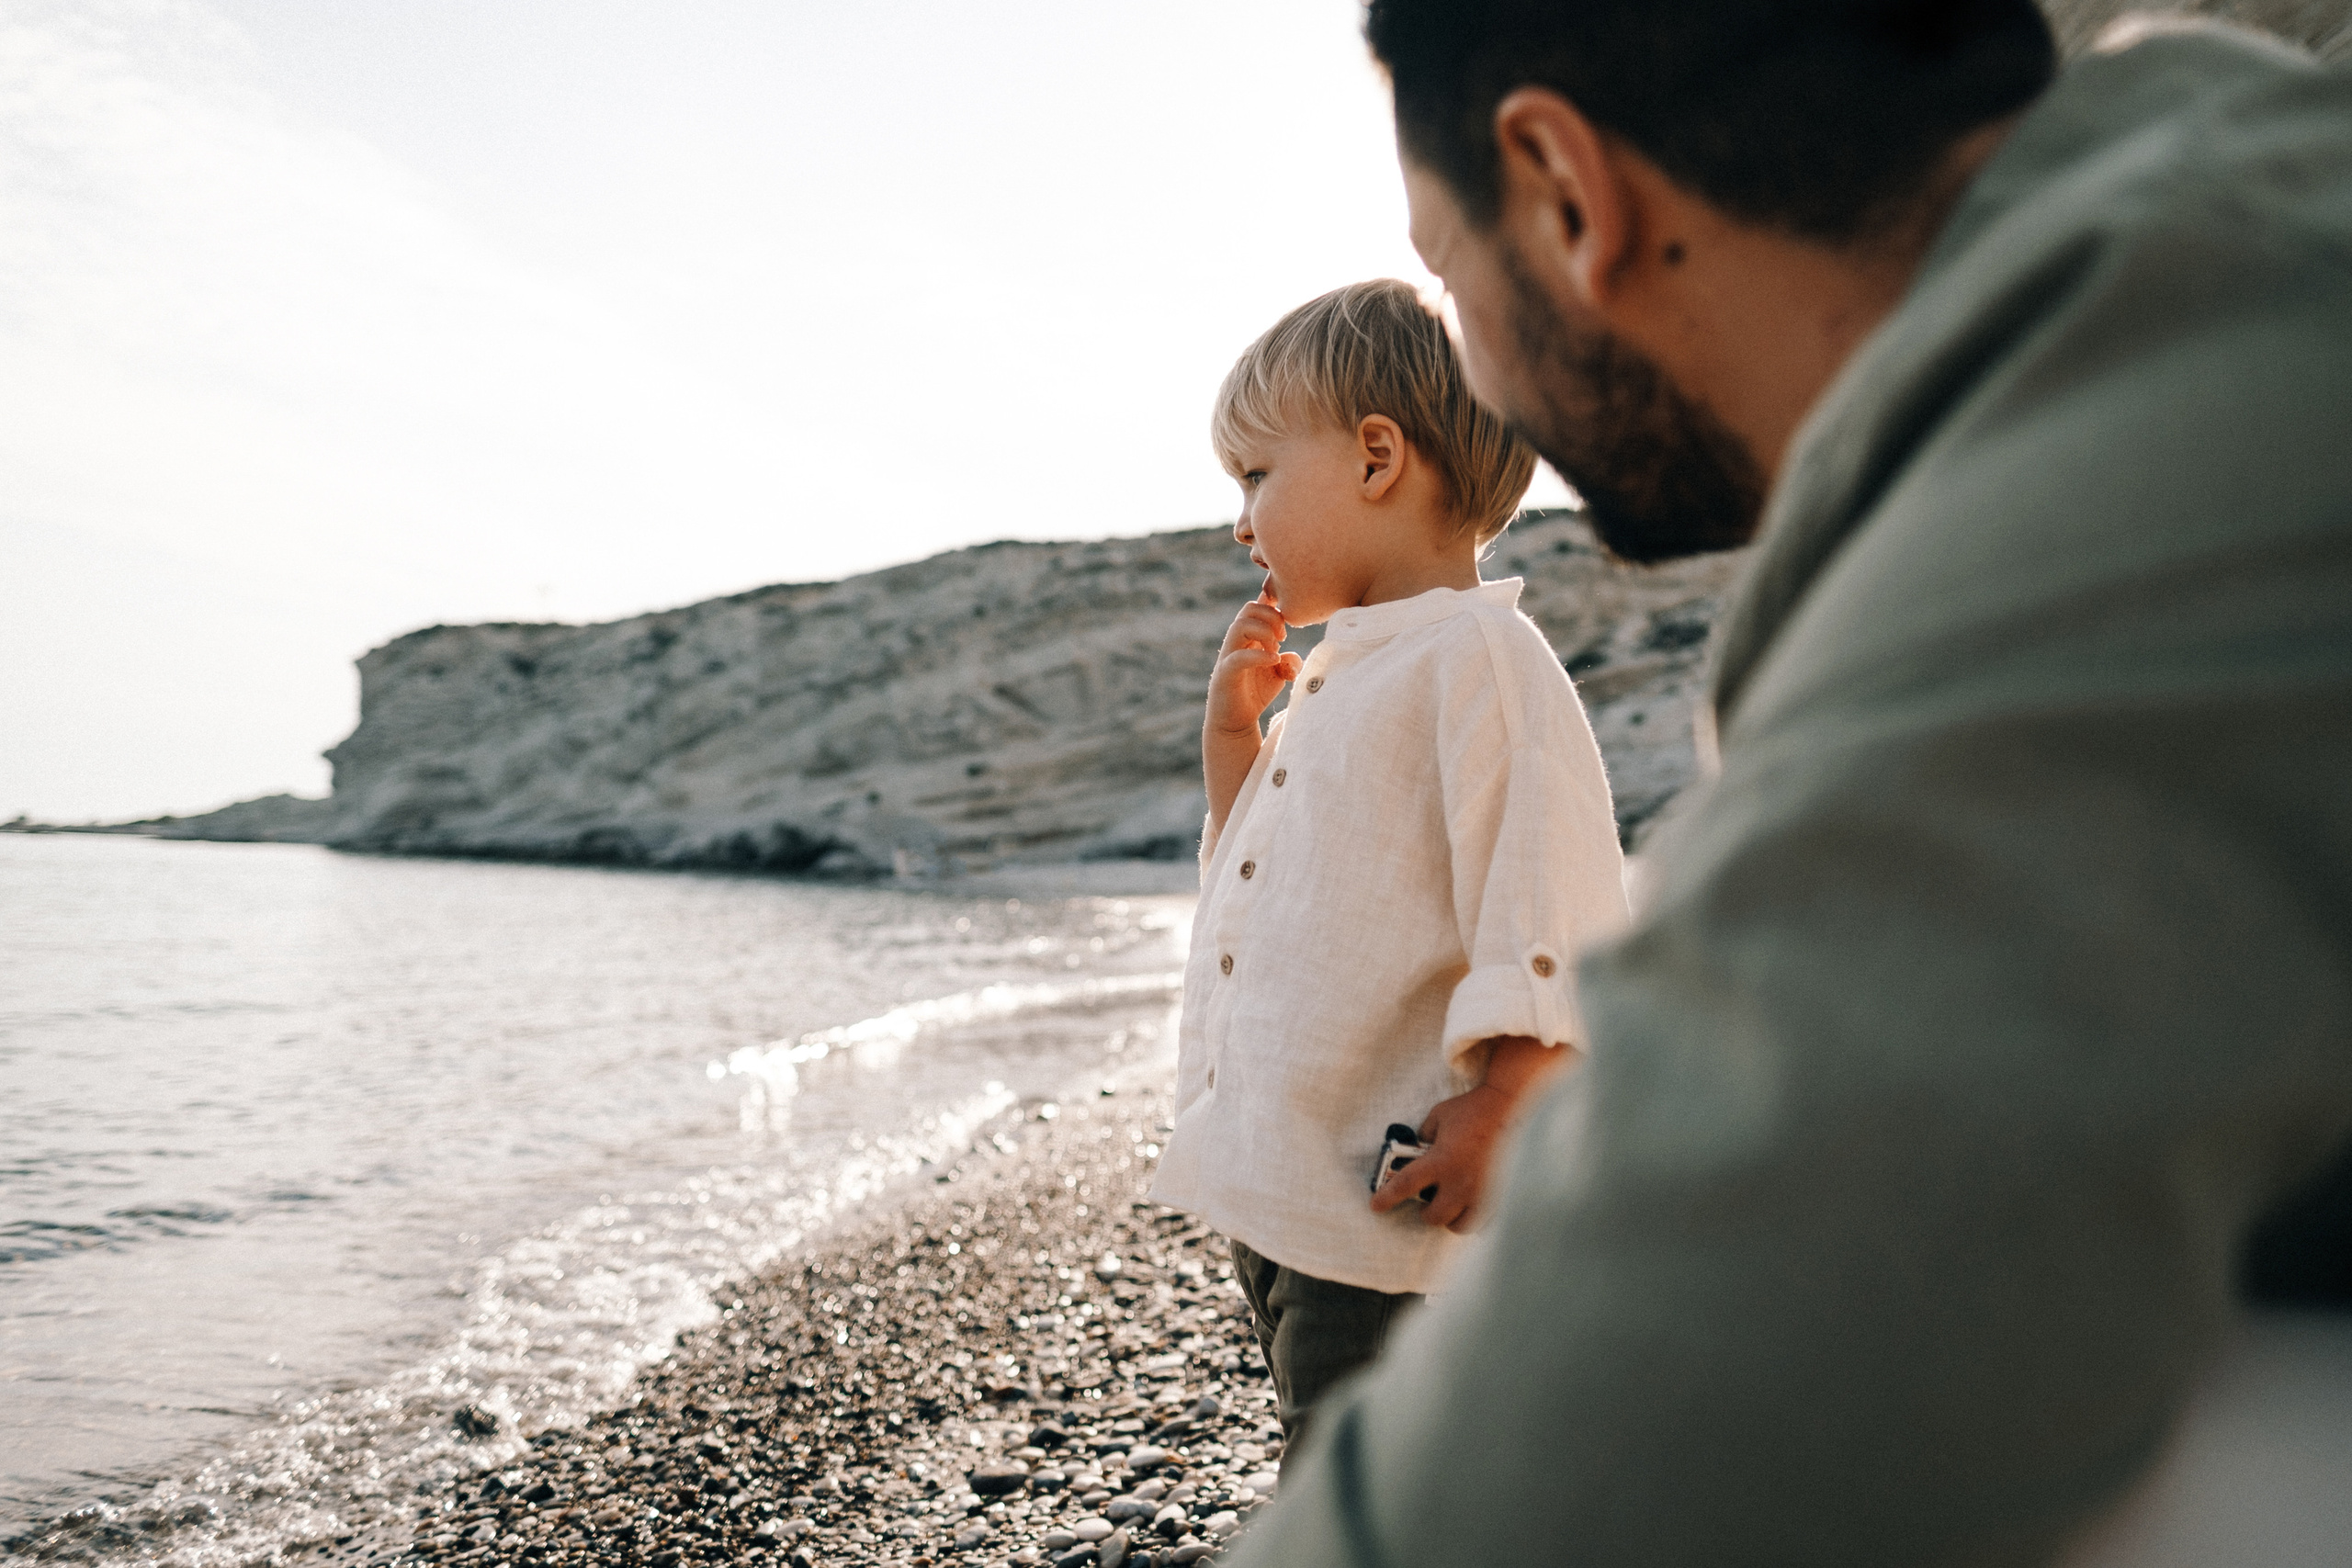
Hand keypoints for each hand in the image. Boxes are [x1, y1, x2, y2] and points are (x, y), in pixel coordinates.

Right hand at [1202, 582, 1301, 831]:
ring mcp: (1227, 659)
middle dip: (1270, 618)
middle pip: (1247, 610)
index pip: (1255, 607)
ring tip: (1277, 649)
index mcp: (1247, 639)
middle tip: (1284, 636)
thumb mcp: (1277, 675)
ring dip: (1263, 632)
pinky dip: (1256, 655)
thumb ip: (1286, 661)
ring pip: (1239, 627)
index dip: (1272, 609)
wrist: (1234, 727)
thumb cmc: (1256, 696)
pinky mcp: (1223, 678)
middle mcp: (1234, 645)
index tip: (1288, 628)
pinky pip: (1236, 658)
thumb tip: (1293, 658)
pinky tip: (1273, 661)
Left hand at [1370, 1037, 1569, 1231]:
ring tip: (1450, 1205)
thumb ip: (1424, 1136)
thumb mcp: (1438, 1116)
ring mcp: (1482, 1192)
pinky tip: (1472, 1204)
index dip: (1386, 1198)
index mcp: (1441, 1160)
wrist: (1511, 1107)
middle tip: (1426, 1201)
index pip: (1404, 1186)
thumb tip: (1418, 1150)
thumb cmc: (1472, 1110)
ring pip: (1459, 1226)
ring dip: (1450, 1218)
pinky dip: (1473, 1216)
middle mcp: (1460, 1182)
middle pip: (1433, 1216)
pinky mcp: (1500, 1195)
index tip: (1376, 1206)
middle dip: (1425, 1211)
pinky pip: (1483, 1221)